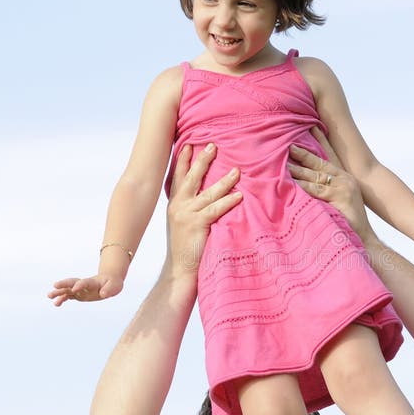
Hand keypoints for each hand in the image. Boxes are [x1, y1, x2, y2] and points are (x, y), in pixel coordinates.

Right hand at [48, 274, 123, 306]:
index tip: (74, 289)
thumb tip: (102, 294)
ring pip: (68, 289)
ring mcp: (80, 289)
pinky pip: (68, 296)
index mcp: (93, 282)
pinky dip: (62, 299)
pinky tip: (56, 304)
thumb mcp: (115, 286)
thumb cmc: (113, 283)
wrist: (110, 281)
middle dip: (64, 284)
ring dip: (59, 292)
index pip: (85, 282)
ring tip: (49, 296)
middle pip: (72, 282)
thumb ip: (109, 290)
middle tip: (55, 285)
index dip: (80, 285)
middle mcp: (84, 285)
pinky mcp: (78, 294)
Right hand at [165, 142, 241, 273]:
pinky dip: (228, 202)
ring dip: (223, 180)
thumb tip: (206, 195)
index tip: (189, 143)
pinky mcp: (196, 225)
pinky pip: (215, 209)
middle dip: (202, 160)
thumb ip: (190, 208)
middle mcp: (178, 206)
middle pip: (191, 177)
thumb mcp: (182, 223)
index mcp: (175, 204)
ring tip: (237, 170)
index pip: (178, 177)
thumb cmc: (185, 248)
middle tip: (212, 145)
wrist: (180, 271)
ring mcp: (186, 214)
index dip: (183, 160)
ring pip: (207, 192)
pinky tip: (239, 196)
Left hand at [288, 127, 372, 241]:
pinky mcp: (339, 197)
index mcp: (344, 178)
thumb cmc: (349, 223)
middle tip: (289, 144)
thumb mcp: (338, 202)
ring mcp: (342, 187)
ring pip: (314, 176)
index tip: (312, 126)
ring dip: (298, 170)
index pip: (330, 155)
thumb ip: (325, 191)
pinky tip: (290, 182)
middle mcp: (344, 179)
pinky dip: (302, 186)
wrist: (363, 239)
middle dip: (304, 152)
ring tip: (283, 164)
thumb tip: (307, 184)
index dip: (321, 140)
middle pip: (320, 162)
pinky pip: (315, 190)